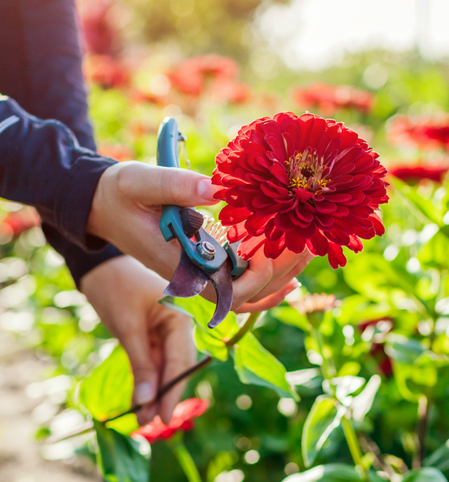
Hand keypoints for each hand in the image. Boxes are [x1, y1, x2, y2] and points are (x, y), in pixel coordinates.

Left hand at [80, 255, 195, 425]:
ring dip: (154, 390)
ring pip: (164, 367)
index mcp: (181, 316)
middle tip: (152, 423)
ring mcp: (166, 330)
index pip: (181, 359)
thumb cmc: (116, 288)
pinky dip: (146, 379)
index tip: (165, 417)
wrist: (101, 267)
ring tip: (142, 418)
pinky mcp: (153, 335)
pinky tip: (140, 400)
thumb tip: (146, 402)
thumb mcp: (128, 327)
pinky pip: (153, 361)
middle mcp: (179, 325)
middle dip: (164, 394)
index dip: (173, 390)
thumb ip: (140, 364)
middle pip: (177, 366)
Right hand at [87, 161, 311, 311]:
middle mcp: (190, 276)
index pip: (224, 290)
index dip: (256, 278)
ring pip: (244, 296)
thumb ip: (177, 185)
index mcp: (177, 261)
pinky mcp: (202, 265)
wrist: (104, 206)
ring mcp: (197, 274)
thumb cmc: (121, 194)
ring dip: (277, 280)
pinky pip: (237, 288)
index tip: (277, 247)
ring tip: (307, 255)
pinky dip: (264, 287)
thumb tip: (218, 190)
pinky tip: (287, 275)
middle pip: (243, 296)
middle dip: (279, 274)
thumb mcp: (142, 182)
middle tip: (309, 245)